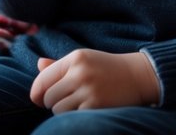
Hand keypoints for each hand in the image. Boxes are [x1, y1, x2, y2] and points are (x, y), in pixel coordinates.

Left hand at [30, 50, 158, 111]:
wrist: (138, 76)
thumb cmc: (107, 68)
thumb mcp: (84, 60)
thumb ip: (60, 64)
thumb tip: (38, 64)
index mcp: (75, 58)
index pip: (43, 78)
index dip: (37, 92)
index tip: (39, 99)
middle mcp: (80, 72)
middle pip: (48, 97)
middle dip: (52, 103)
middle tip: (65, 101)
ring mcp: (88, 89)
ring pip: (57, 109)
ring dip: (63, 111)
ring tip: (77, 104)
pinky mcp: (96, 106)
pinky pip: (72, 117)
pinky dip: (76, 116)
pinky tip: (87, 108)